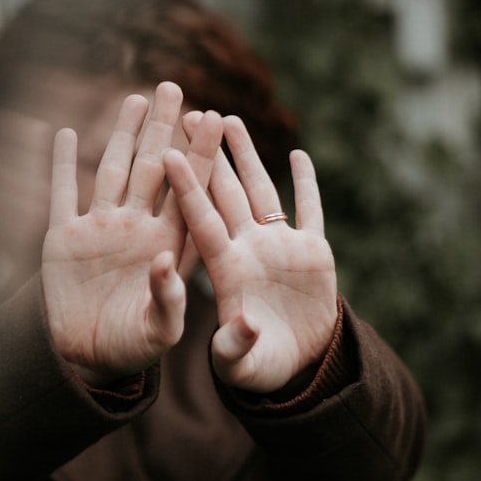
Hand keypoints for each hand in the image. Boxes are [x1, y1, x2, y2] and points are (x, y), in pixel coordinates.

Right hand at [41, 82, 222, 385]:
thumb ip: (169, 300)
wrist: (87, 359)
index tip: (217, 118)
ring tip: (136, 98)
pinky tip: (67, 133)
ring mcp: (101, 229)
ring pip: (114, 170)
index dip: (201, 154)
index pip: (189, 191)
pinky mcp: (64, 238)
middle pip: (154, 168)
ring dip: (123, 135)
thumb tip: (167, 263)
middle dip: (164, 129)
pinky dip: (63, 164)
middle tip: (175, 88)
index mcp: (168, 245)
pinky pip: (63, 193)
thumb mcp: (159, 331)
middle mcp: (137, 228)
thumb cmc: (134, 349)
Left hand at [164, 115, 337, 393]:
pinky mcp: (312, 252)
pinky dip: (307, 184)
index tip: (169, 153)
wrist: (294, 368)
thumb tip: (244, 324)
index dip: (187, 187)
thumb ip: (235, 345)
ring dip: (247, 156)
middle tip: (191, 113)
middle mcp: (248, 249)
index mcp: (225, 269)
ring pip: (260, 190)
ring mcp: (279, 247)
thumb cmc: (256, 368)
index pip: (201, 220)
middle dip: (210, 153)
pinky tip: (298, 155)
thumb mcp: (240, 364)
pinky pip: (310, 210)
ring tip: (230, 119)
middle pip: (224, 192)